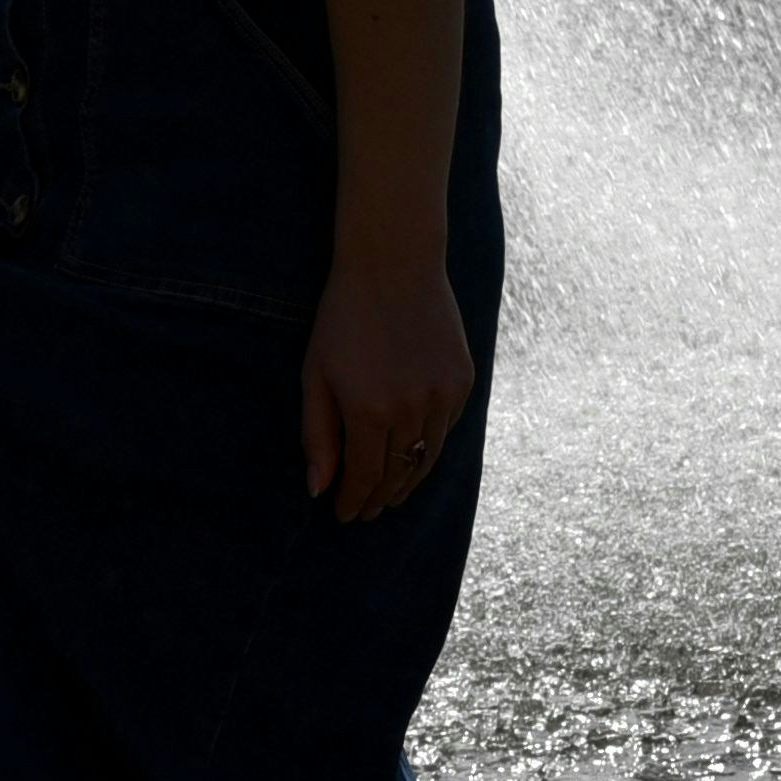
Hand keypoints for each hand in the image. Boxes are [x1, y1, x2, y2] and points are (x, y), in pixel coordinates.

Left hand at [300, 253, 475, 522]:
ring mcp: (443, 397)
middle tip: (367, 511)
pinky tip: (415, 452)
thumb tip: (318, 490)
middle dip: (379, 498)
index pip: (365, 478)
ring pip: (428, 457)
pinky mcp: (463, 381)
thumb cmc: (343, 319)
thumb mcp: (316, 375)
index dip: (353, 502)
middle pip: (399, 473)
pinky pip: (447, 428)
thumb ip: (318, 435)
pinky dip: (430, 445)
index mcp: (369, 412)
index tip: (344, 516)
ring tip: (391, 492)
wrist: (394, 265)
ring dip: (408, 479)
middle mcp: (412, 411)